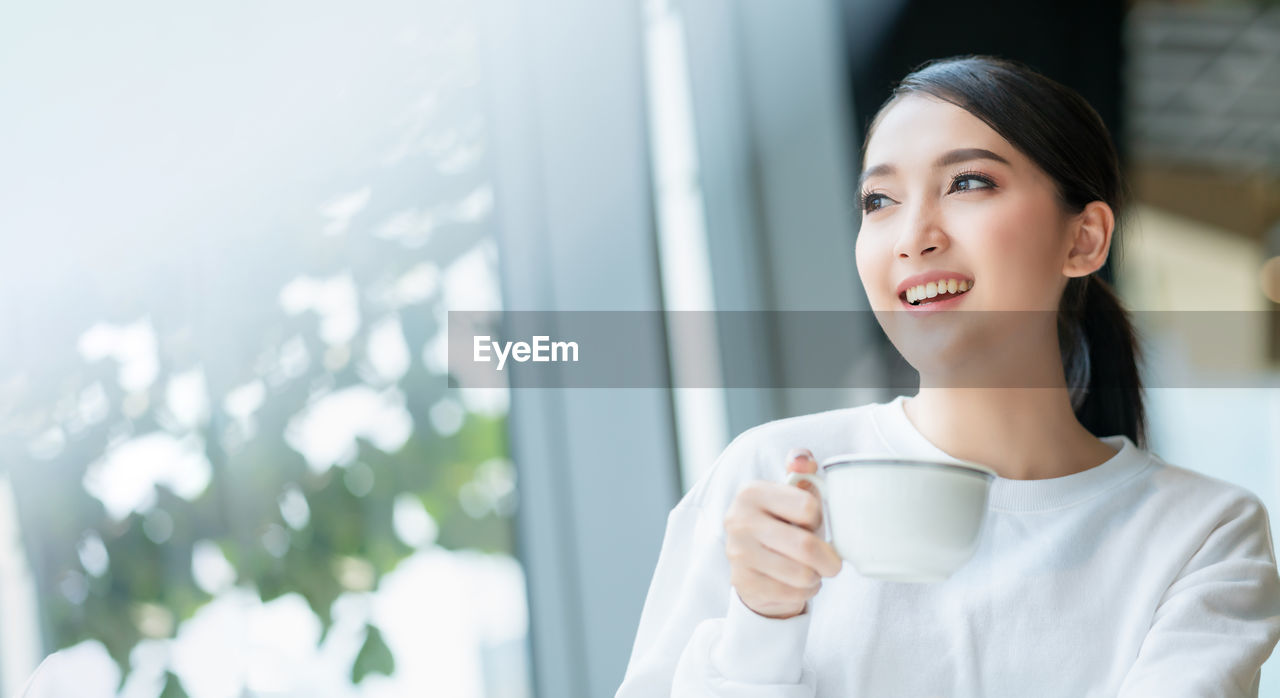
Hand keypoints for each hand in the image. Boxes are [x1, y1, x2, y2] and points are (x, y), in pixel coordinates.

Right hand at [723, 447, 842, 618]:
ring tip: (810, 570)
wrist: (753, 564)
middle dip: (829, 559)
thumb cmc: (782, 523)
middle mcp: (739, 521)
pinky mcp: (742, 584)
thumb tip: (804, 462)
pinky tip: (796, 584)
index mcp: (751, 492)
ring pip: (803, 575)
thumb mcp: (791, 493)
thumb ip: (801, 469)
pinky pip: (792, 594)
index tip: (813, 522)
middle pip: (806, 546)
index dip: (819, 518)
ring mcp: (737, 554)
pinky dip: (804, 592)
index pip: (808, 506)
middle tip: (831, 561)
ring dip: (816, 577)